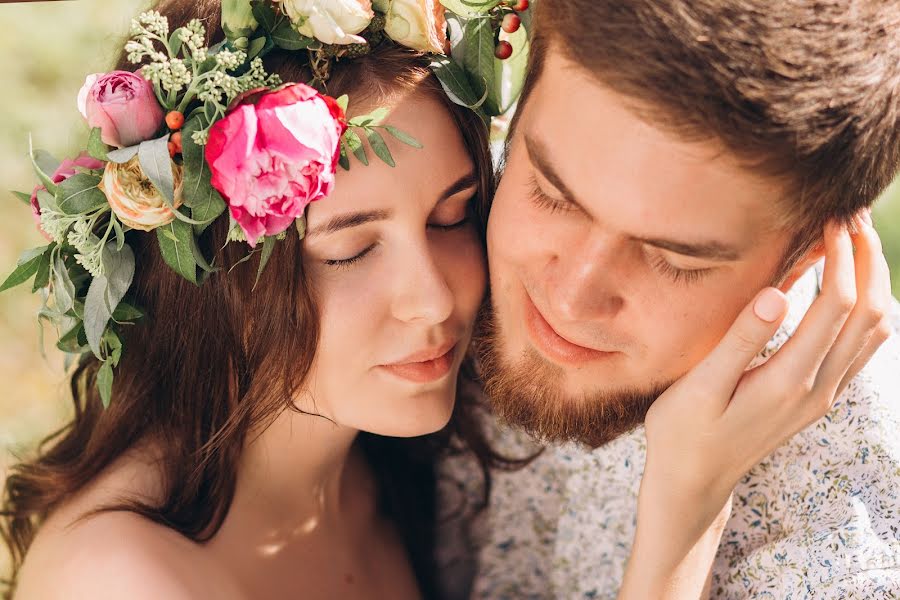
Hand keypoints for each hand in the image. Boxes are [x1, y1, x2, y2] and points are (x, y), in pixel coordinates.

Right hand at [619, 216, 892, 598]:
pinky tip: (848, 286)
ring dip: (874, 281)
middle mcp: (818, 388)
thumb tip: (776, 293)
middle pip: (870, 313)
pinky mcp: (818, 397)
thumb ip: (740, 341)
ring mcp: (823, 395)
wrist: (693, 481)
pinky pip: (863, 347)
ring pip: (876, 331)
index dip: (842, 256)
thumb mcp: (699, 388)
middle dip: (868, 259)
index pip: (837, 305)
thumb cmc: (683, 431)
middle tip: (851, 216)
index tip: (830, 218)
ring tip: (854, 240)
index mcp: (789, 380)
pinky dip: (867, 308)